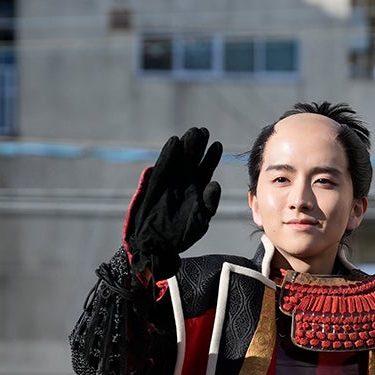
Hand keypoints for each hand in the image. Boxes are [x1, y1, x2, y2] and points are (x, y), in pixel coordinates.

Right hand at [123, 127, 222, 279]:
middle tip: (204, 131)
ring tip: (192, 133)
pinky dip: (168, 155)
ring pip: (179, 159)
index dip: (212, 156)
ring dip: (185, 146)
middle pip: (193, 159)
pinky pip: (163, 166)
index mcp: (198, 189)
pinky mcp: (156, 183)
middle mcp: (184, 182)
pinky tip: (174, 142)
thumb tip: (215, 184)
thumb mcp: (201, 220)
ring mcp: (170, 181)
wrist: (158, 243)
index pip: (206, 168)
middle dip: (198, 145)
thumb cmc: (182, 234)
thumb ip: (209, 203)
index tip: (218, 145)